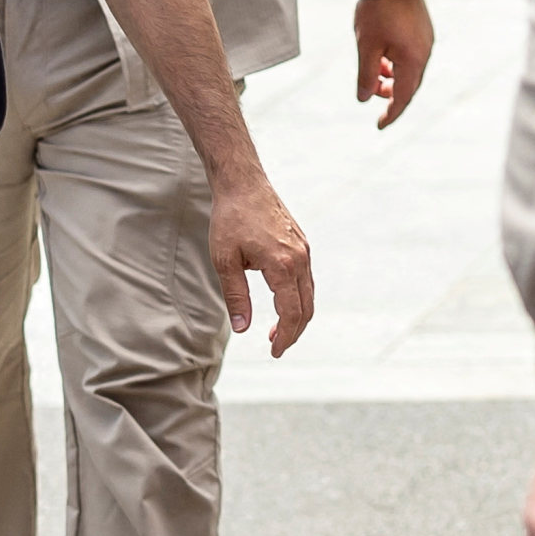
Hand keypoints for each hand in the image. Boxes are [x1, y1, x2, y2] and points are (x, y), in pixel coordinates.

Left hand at [209, 171, 315, 353]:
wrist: (243, 183)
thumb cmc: (230, 219)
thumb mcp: (225, 261)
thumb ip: (236, 296)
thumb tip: (243, 329)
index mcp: (282, 265)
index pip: (292, 313)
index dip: (285, 337)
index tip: (273, 352)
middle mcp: (299, 258)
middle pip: (306, 307)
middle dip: (294, 332)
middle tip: (276, 347)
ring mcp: (303, 250)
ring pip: (309, 294)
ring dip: (297, 316)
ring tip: (277, 330)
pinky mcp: (301, 243)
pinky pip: (306, 279)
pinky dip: (298, 297)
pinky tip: (282, 302)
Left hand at [352, 0, 434, 126]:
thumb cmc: (377, 11)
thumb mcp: (366, 46)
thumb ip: (366, 75)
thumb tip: (364, 99)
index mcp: (412, 61)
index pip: (402, 98)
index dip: (391, 114)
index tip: (379, 126)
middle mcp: (424, 53)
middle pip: (409, 86)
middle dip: (391, 95)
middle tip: (373, 99)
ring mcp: (426, 41)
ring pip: (410, 70)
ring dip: (393, 78)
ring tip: (375, 73)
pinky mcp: (423, 31)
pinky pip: (413, 56)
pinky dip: (398, 64)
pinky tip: (383, 56)